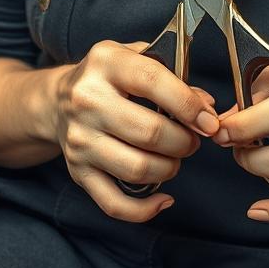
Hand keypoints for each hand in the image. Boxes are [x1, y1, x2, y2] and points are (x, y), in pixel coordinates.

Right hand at [53, 39, 219, 222]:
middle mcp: (87, 100)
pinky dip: (145, 209)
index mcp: (106, 62)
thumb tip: (206, 107)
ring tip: (175, 157)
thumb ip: (174, 76)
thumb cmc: (110, 77)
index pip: (153, 81)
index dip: (188, 105)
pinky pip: (114, 203)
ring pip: (137, 169)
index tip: (209, 122)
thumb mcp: (137, 58)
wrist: (58, 100)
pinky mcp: (77, 171)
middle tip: (193, 140)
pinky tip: (164, 198)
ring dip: (169, 168)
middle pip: (149, 133)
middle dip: (184, 142)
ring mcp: (79, 139)